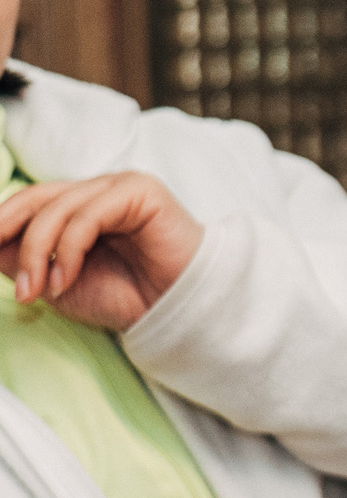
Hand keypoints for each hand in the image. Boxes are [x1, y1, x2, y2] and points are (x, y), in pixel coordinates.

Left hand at [0, 172, 206, 330]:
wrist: (178, 310)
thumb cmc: (126, 297)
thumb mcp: (56, 282)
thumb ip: (21, 259)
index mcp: (79, 205)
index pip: (27, 202)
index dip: (0, 223)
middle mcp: (97, 191)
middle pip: (34, 201)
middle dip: (7, 236)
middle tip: (12, 282)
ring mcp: (118, 187)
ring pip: (56, 210)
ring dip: (36, 255)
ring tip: (36, 293)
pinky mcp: (139, 191)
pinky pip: (86, 216)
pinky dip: (66, 251)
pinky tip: (65, 280)